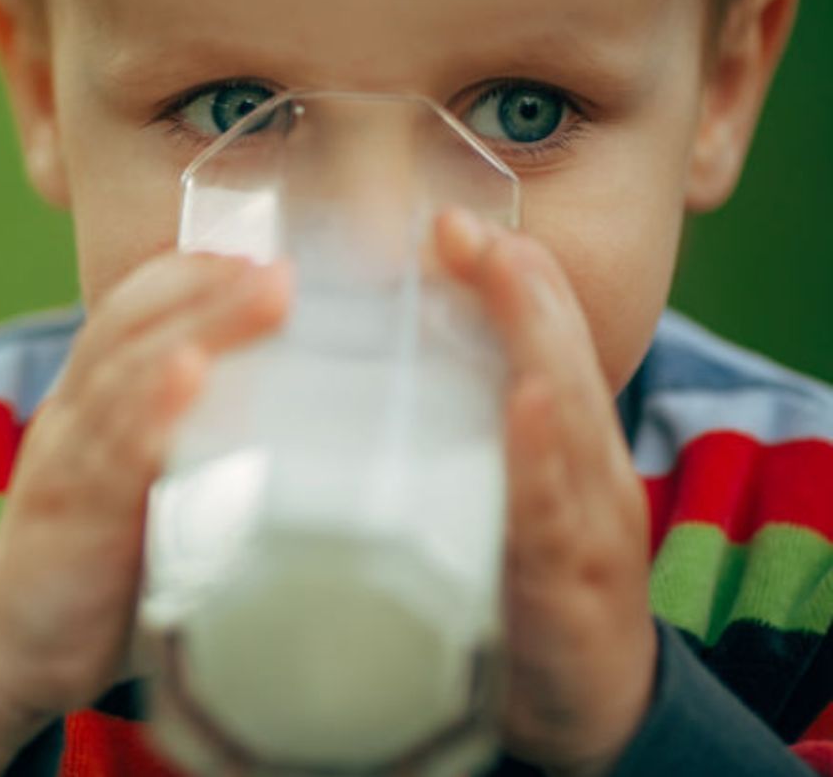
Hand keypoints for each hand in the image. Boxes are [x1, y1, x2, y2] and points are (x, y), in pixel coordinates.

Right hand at [0, 252, 289, 775]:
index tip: (259, 255)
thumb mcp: (137, 485)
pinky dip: (153, 408)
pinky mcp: (73, 517)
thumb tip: (288, 415)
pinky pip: (114, 453)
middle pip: (132, 325)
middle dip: (208, 287)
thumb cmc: (93, 564)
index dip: (189, 275)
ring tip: (262, 294)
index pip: (126, 309)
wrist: (8, 646)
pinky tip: (190, 375)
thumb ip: (188, 444)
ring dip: (199, 326)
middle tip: (281, 266)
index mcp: (85, 401)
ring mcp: (67, 462)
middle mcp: (70, 415)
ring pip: (129, 374)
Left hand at [436, 209, 656, 776]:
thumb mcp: (484, 498)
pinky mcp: (572, 597)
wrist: (575, 710)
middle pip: (565, 362)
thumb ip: (442, 432)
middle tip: (463, 230)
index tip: (448, 223)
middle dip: (520, 290)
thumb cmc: (514, 591)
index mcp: (560, 446)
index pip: (543, 342)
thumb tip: (345, 366)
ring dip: (537, 347)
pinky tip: (528, 412)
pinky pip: (556, 522)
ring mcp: (587, 533)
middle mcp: (585, 475)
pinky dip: (542, 464)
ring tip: (506, 281)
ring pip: (572, 425)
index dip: (508, 277)